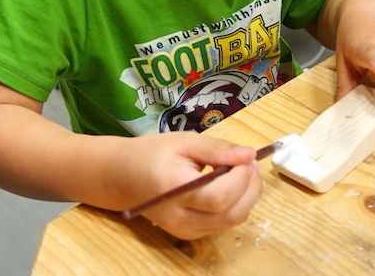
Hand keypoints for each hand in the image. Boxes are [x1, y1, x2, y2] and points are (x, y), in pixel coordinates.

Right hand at [118, 132, 261, 238]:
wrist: (123, 177)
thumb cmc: (151, 154)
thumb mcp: (183, 141)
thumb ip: (217, 149)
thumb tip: (249, 155)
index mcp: (173, 190)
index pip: (219, 197)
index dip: (240, 178)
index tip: (246, 157)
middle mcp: (179, 218)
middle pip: (231, 215)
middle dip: (250, 188)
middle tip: (250, 163)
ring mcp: (185, 230)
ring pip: (232, 221)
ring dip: (247, 196)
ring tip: (241, 170)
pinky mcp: (190, 234)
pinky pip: (223, 223)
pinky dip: (235, 204)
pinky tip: (229, 184)